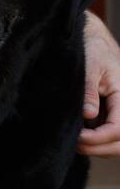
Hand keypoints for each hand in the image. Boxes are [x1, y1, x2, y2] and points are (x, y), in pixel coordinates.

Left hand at [79, 11, 119, 157]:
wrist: (96, 40)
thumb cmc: (93, 50)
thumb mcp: (90, 67)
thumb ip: (89, 91)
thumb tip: (88, 115)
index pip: (119, 129)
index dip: (99, 138)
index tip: (77, 137)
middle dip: (98, 148)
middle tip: (73, 145)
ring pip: (117, 143)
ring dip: (98, 148)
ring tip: (74, 142)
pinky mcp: (113, 112)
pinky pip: (110, 134)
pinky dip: (97, 141)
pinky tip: (78, 137)